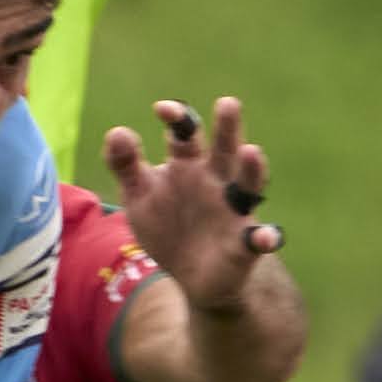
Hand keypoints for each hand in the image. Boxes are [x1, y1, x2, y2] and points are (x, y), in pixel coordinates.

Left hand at [105, 95, 283, 301]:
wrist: (191, 277)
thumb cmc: (166, 225)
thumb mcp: (138, 195)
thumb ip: (124, 164)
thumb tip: (116, 132)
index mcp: (188, 165)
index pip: (184, 135)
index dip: (176, 119)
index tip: (162, 109)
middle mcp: (216, 180)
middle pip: (223, 149)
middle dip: (226, 128)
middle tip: (227, 103)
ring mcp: (234, 210)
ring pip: (247, 184)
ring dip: (251, 169)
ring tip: (252, 152)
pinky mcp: (245, 244)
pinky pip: (258, 239)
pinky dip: (264, 237)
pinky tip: (266, 238)